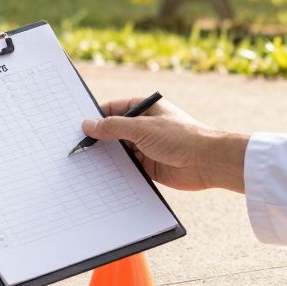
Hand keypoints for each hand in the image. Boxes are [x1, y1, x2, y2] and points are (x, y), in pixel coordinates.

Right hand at [82, 98, 247, 192]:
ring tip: (85, 163)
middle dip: (99, 140)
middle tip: (77, 147)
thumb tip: (88, 124)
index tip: (77, 127)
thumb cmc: (181, 137)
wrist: (209, 162)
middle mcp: (144, 127)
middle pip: (114, 132)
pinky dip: (117, 171)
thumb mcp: (142, 127)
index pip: (113, 109)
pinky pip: (128, 168)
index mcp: (144, 109)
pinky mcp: (149, 166)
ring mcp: (146, 147)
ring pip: (120, 151)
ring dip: (107, 157)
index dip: (96, 117)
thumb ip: (113, 127)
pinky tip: (102, 176)